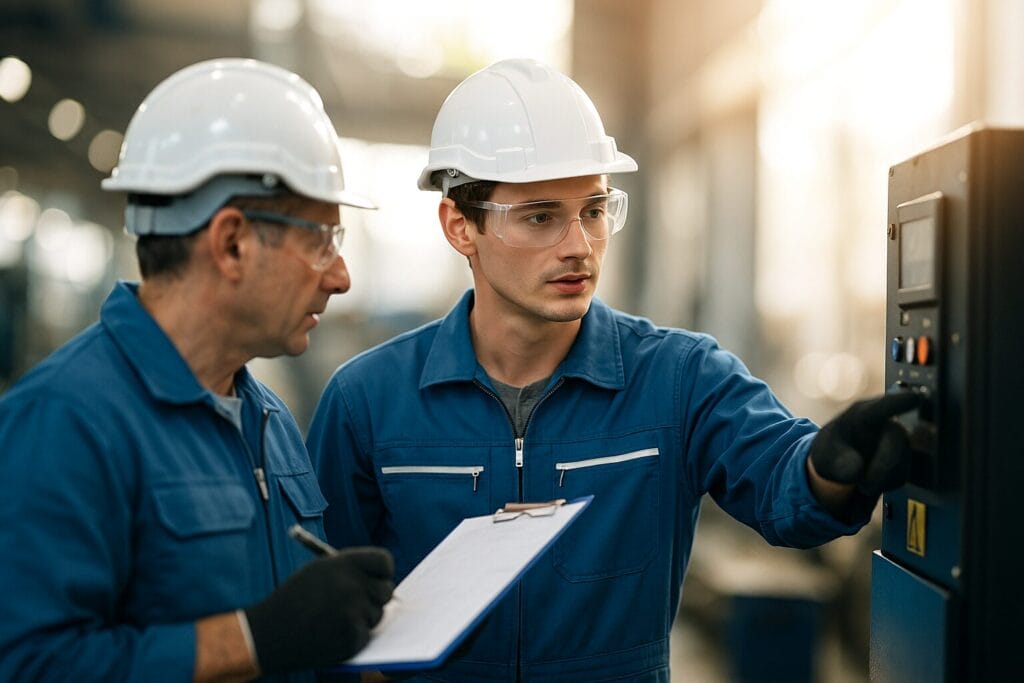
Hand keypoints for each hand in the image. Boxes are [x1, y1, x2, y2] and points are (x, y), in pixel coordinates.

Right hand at [244, 547, 394, 674]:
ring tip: (334, 620)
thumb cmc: (293, 600)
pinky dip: (353, 638)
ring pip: (376, 615)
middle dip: (376, 598)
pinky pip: (366, 635)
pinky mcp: (352, 636)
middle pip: (386, 591)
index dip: (383, 571)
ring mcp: (353, 611)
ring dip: (362, 619)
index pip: (384, 561)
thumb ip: (350, 570)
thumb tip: (379, 577)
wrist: (269, 633)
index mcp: (344, 564)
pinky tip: (330, 634)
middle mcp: (352, 585)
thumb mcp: (318, 572)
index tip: (378, 579)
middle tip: (360, 604)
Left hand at [809, 391, 920, 500]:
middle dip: (883, 465)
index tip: (914, 398)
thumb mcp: (825, 457)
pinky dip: (887, 483)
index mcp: (862, 415)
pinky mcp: (906, 458)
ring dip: (883, 478)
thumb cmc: (831, 452)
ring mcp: (898, 440)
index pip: (881, 407)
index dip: (898, 402)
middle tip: (864, 486)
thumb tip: (857, 470)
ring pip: (903, 461)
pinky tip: (873, 480)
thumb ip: (838, 463)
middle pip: (897, 439)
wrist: (840, 465)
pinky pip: (903, 474)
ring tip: (861, 483)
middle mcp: (885, 424)